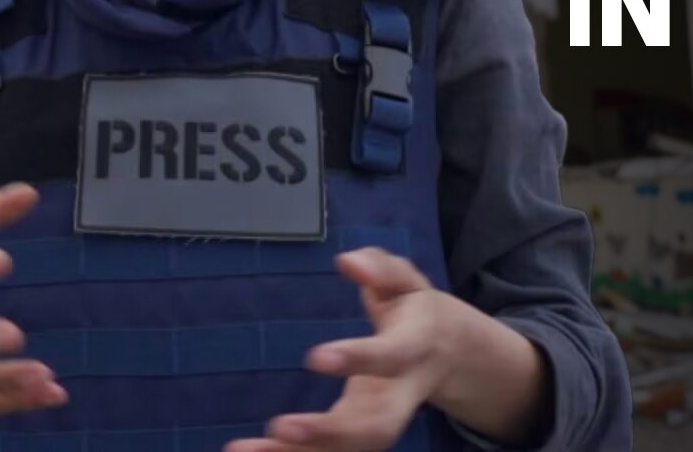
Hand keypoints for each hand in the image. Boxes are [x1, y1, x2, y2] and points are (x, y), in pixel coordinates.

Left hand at [226, 248, 463, 451]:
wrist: (449, 355)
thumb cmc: (416, 313)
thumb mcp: (409, 282)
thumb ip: (383, 269)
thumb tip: (348, 261)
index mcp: (415, 351)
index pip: (390, 358)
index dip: (357, 360)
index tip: (314, 357)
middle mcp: (399, 397)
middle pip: (375, 428)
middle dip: (330, 433)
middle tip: (281, 427)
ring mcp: (378, 421)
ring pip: (347, 451)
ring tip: (244, 450)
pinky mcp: (356, 436)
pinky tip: (246, 451)